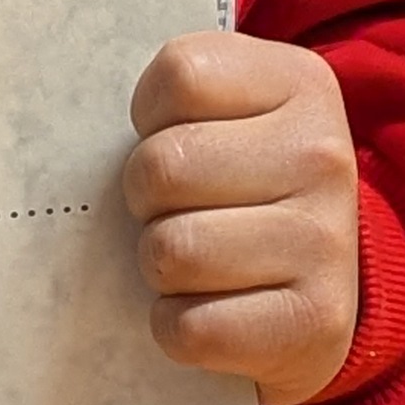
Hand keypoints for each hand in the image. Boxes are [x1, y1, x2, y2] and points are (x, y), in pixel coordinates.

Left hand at [121, 31, 359, 404]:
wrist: (317, 298)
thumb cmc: (246, 193)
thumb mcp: (229, 115)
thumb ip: (174, 101)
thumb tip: (81, 118)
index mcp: (298, 83)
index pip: (180, 76)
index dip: (151, 119)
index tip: (174, 140)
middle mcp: (322, 155)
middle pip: (163, 167)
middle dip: (146, 200)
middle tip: (178, 213)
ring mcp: (324, 240)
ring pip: (171, 251)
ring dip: (160, 269)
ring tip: (194, 264)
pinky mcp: (315, 320)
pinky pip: (190, 328)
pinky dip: (177, 328)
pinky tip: (208, 311)